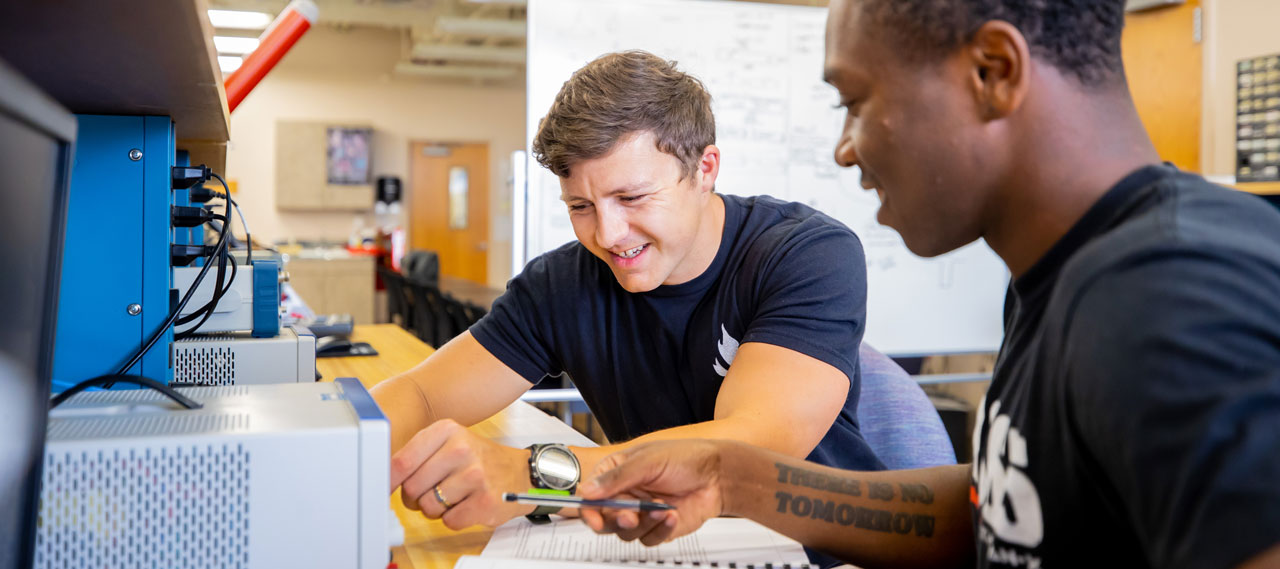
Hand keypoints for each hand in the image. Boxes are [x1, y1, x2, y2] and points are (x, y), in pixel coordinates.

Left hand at [389, 419, 534, 528]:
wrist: (520, 472)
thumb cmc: (478, 459)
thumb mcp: (448, 443)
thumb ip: (415, 456)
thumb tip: (381, 479)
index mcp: (447, 430)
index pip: (401, 462)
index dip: (389, 482)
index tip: (385, 490)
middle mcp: (461, 449)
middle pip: (411, 488)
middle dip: (415, 497)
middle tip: (432, 491)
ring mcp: (475, 475)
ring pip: (428, 507)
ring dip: (435, 509)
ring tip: (452, 497)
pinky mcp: (485, 501)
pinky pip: (449, 521)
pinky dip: (454, 519)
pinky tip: (467, 505)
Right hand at [578, 440, 725, 544]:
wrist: (719, 475)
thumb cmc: (686, 457)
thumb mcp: (648, 460)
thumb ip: (617, 477)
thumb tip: (589, 490)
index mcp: (616, 472)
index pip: (591, 495)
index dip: (588, 508)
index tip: (595, 516)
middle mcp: (626, 495)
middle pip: (604, 519)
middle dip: (616, 520)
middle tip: (629, 516)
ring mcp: (641, 513)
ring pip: (625, 533)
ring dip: (644, 523)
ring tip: (661, 508)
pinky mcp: (657, 528)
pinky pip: (648, 539)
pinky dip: (660, 529)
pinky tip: (672, 514)